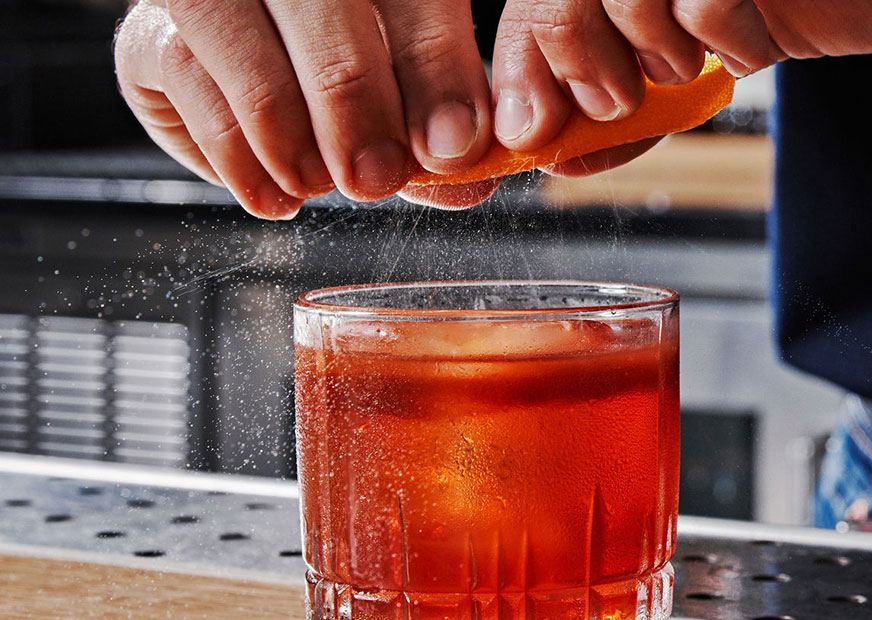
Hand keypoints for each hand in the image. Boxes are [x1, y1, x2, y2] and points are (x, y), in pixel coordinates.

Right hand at [115, 0, 494, 217]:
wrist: (246, 66)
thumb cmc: (342, 81)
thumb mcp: (403, 98)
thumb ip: (434, 126)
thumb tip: (468, 173)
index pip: (412, 0)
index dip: (435, 69)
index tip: (453, 143)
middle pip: (318, 4)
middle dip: (353, 100)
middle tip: (377, 176)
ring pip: (233, 34)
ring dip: (283, 126)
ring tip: (319, 184)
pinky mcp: (149, 35)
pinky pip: (181, 75)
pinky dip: (232, 149)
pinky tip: (274, 192)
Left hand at [490, 0, 871, 155]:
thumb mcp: (698, 58)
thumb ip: (627, 104)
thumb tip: (554, 154)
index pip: (533, 0)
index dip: (518, 66)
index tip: (527, 132)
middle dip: (573, 64)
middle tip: (621, 101)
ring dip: (655, 53)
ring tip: (697, 62)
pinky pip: (705, 3)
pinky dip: (729, 43)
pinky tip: (755, 41)